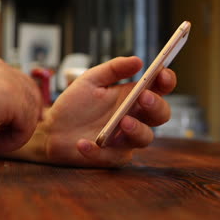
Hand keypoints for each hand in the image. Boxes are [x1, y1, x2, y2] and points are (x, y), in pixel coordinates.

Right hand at [0, 57, 42, 153]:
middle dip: (23, 120)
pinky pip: (26, 125)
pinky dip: (14, 140)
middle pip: (33, 97)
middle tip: (2, 136)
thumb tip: (23, 111)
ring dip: (17, 132)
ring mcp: (3, 80)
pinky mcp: (4, 98)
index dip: (23, 110)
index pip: (26, 86)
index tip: (7, 127)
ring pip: (32, 112)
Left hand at [16, 56, 176, 166]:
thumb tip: (137, 61)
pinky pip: (112, 157)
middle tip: (143, 97)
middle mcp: (136, 118)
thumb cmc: (76, 104)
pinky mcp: (113, 158)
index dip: (166, 81)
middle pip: (161, 115)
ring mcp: (127, 140)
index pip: (160, 89)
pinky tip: (83, 143)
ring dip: (136, 130)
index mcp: (134, 97)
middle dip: (156, 106)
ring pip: (145, 138)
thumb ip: (114, 69)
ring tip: (122, 122)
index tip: (162, 73)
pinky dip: (98, 151)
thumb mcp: (91, 80)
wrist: (53, 129)